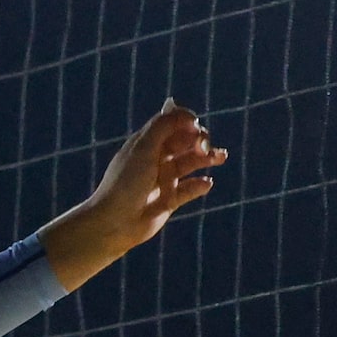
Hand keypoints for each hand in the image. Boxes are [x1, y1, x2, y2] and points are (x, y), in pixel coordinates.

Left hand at [41, 99, 226, 286]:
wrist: (115, 221)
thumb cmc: (126, 181)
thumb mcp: (143, 147)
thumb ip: (164, 125)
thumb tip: (188, 114)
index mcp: (147, 142)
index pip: (172, 123)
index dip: (186, 121)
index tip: (195, 126)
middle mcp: (156, 158)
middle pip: (185, 142)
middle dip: (200, 139)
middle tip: (204, 147)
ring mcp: (164, 179)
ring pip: (191, 163)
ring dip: (206, 158)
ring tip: (220, 157)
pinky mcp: (170, 200)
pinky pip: (190, 189)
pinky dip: (200, 185)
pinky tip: (206, 183)